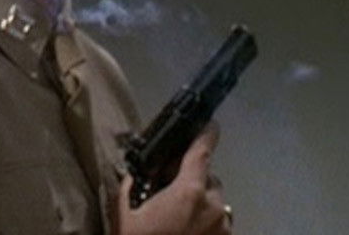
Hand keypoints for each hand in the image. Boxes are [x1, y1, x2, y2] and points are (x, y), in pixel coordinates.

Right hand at [117, 123, 232, 234]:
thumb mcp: (125, 210)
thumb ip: (134, 184)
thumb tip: (140, 172)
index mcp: (189, 193)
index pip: (201, 153)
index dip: (206, 134)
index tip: (210, 123)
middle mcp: (213, 207)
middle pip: (208, 179)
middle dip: (191, 179)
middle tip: (168, 192)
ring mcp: (223, 227)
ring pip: (214, 201)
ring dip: (199, 201)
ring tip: (176, 215)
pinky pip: (217, 221)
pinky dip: (204, 220)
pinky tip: (185, 228)